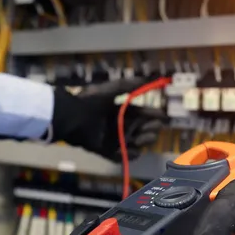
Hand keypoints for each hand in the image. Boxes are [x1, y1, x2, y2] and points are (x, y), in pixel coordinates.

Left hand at [50, 78, 164, 161]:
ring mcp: (112, 138)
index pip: (140, 113)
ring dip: (141, 141)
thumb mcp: (110, 90)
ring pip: (134, 143)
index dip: (151, 114)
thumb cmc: (90, 102)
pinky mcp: (105, 150)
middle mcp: (117, 124)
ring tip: (142, 138)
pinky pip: (120, 155)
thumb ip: (127, 85)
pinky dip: (127, 155)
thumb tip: (145, 78)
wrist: (72, 116)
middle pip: (140, 129)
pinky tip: (132, 151)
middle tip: (154, 127)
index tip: (162, 116)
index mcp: (119, 110)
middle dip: (149, 128)